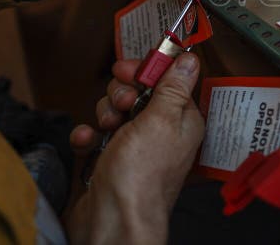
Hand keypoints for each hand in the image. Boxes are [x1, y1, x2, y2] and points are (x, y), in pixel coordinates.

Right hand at [68, 54, 204, 244]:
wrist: (112, 221)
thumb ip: (173, 87)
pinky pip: (96, 135)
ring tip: (108, 128)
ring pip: (116, 112)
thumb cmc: (141, 175)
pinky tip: (88, 141)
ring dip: (106, 113)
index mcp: (182, 121)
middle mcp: (161, 133)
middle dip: (124, 94)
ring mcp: (134, 147)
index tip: (130, 70)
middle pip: (139, 94)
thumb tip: (190, 59)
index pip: (169, 82)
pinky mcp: (109, 160)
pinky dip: (89, 135)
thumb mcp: (161, 120)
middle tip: (123, 105)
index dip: (148, 71)